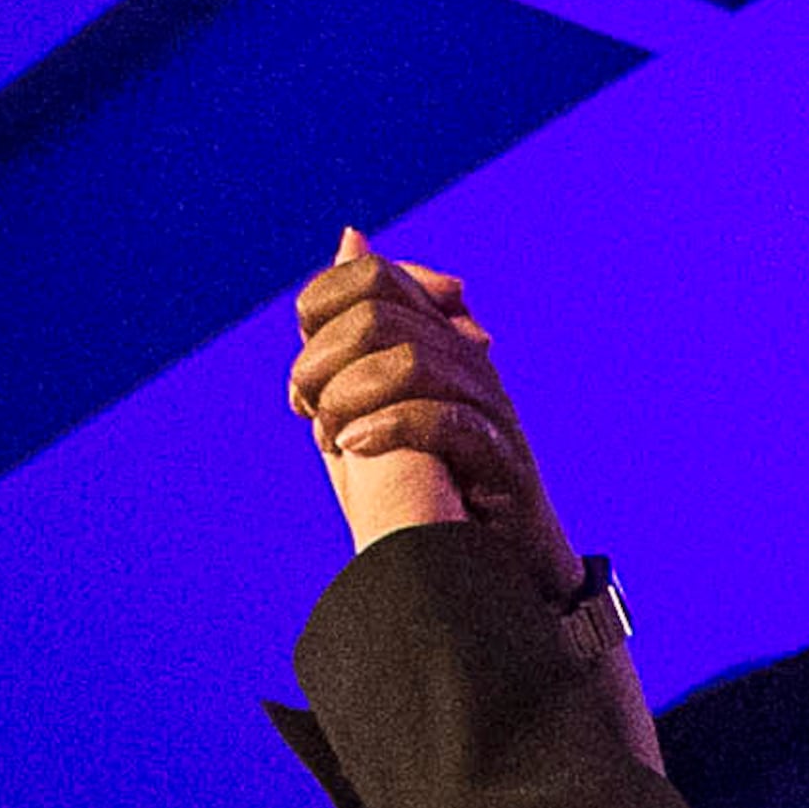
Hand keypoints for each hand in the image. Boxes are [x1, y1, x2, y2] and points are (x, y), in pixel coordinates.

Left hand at [289, 232, 579, 585]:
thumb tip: (350, 236)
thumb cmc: (439, 488)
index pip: (373, 279)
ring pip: (412, 362)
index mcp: (440, 338)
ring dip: (350, 397)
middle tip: (305, 407)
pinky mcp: (503, 460)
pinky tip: (356, 449)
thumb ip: (358, 332)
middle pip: (382, 317)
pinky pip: (444, 420)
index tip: (304, 367)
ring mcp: (492, 408)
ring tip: (330, 434)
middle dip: (323, 360)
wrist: (504, 571)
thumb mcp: (383, 402)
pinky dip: (389, 429)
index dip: (322, 309)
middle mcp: (470, 361)